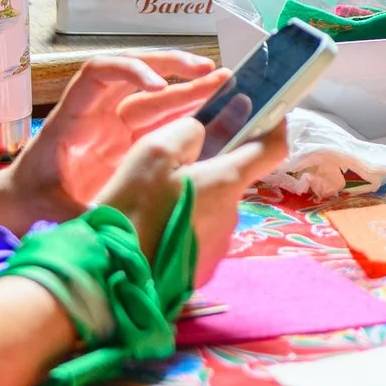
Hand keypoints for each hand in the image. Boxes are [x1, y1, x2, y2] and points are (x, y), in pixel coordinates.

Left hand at [3, 51, 225, 218]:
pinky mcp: (124, 146)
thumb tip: (122, 231)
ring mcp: (111, 130)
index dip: (129, 72)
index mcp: (72, 121)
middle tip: (211, 71)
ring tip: (224, 82)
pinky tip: (212, 115)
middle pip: (136, 78)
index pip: (98, 75)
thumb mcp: (52, 214)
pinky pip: (157, 124)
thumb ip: (85, 219)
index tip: (157, 87)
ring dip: (187, 88)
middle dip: (173, 70)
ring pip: (153, 98)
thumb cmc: (25, 206)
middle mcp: (95, 117)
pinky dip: (184, 115)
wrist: (11, 209)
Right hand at [93, 112, 289, 286]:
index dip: (273, 128)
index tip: (265, 117)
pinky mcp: (204, 268)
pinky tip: (159, 231)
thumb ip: (188, 132)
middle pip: (233, 181)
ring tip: (160, 206)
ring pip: (215, 209)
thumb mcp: (153, 152)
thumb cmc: (134, 205)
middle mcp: (232, 214)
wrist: (111, 269)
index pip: (274, 149)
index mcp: (226, 182)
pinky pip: (202, 236)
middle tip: (174, 170)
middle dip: (213, 170)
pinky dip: (187, 227)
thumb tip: (204, 132)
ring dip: (197, 201)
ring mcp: (220, 245)